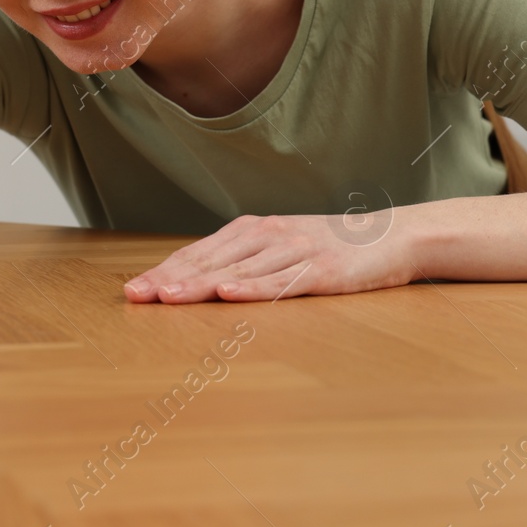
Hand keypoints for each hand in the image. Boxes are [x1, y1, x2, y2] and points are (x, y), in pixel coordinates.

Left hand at [122, 211, 420, 303]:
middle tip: (136, 296)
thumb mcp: (283, 245)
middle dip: (170, 278)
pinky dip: (252, 288)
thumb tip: (200, 278)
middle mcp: (269, 235)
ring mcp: (295, 251)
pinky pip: (281, 281)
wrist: (393, 236)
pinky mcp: (321, 270)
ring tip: (168, 297)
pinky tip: (228, 293)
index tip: (134, 290)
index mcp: (255, 230)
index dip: (165, 270)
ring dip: (200, 284)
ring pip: (239, 271)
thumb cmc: (332, 246)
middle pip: (211, 259)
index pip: (199, 251)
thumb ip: (246, 258)